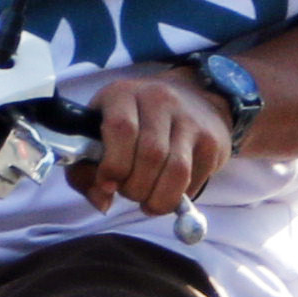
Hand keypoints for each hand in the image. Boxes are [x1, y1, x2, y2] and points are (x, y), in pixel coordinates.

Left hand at [72, 67, 233, 219]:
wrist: (191, 97)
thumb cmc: (133, 124)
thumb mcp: (98, 136)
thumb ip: (85, 173)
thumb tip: (102, 202)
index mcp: (123, 94)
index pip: (122, 129)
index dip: (114, 165)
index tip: (108, 184)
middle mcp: (159, 100)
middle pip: (150, 155)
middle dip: (135, 188)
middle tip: (130, 193)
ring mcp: (190, 119)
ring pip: (176, 171)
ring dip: (158, 199)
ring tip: (149, 202)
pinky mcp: (212, 140)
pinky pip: (194, 179)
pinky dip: (178, 196)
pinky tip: (168, 190)